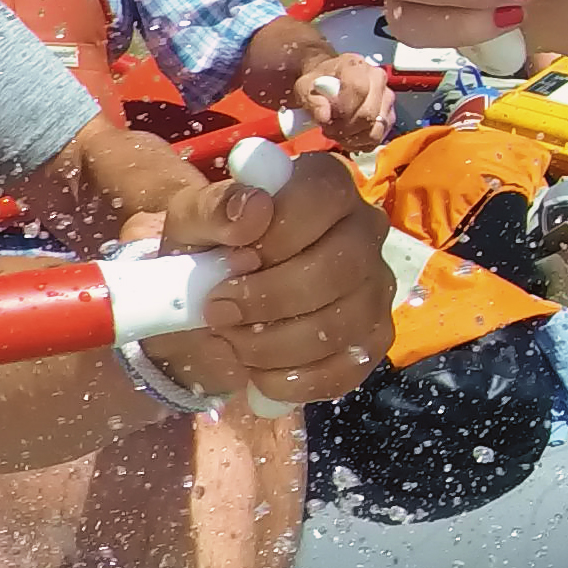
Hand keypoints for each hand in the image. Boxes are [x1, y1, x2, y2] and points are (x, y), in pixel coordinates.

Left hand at [144, 158, 396, 404]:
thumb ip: (213, 209)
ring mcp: (376, 286)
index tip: (234, 260)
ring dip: (271, 343)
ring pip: (342, 322)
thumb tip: (253, 208)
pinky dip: (290, 380)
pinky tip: (259, 370)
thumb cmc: (207, 256)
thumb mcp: (191, 226)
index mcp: (324, 187)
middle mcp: (364, 229)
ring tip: (232, 340)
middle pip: (340, 266)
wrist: (210, 316)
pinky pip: (345, 368)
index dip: (278, 232)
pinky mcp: (375, 337)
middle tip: (218, 310)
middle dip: (268, 299)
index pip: (325, 195)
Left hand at [292, 50, 393, 150]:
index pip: (358, 89)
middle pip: (369, 112)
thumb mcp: (304, 88)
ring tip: (339, 133)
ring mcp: (387, 96)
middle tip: (329, 130)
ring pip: (377, 127)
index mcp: (355, 66)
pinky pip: (380, 135)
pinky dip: (362, 142)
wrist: (329, 82)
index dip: (343, 110)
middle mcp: (377, 78)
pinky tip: (349, 137)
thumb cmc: (318, 84)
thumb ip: (312, 101)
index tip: (326, 120)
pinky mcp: (390, 113)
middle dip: (346, 128)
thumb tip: (324, 117)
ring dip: (354, 137)